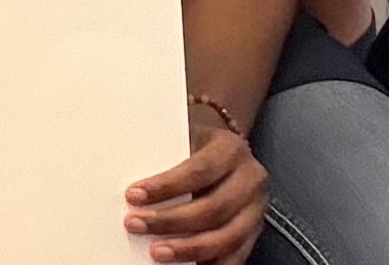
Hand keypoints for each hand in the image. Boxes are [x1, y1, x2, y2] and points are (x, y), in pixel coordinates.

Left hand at [126, 118, 267, 264]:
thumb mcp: (184, 136)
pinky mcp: (254, 232)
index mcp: (231, 149)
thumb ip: (166, 156)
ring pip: (225, 237)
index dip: (165, 186)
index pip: (197, 171)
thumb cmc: (196, 143)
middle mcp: (250, 179)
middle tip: (135, 224)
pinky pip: (236, 254)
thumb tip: (133, 186)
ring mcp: (256, 209)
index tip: (134, 195)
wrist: (224, 148)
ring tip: (158, 252)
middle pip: (211, 208)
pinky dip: (211, 263)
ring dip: (188, 248)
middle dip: (170, 221)